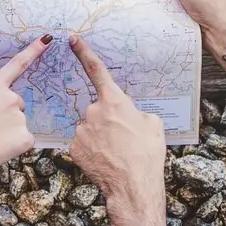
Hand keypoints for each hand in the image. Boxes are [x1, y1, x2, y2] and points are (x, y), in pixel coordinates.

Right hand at [0, 35, 53, 184]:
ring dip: (8, 132)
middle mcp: (10, 98)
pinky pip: (23, 141)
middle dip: (6, 115)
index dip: (33, 51)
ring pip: (19, 124)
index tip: (48, 39)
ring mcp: (20, 117)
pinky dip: (14, 147)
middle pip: (17, 104)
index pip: (17, 65)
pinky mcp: (26, 137)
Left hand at [67, 35, 166, 207]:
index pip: (96, 70)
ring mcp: (81, 129)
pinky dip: (92, 150)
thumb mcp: (153, 125)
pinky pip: (83, 143)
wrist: (133, 186)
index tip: (72, 39)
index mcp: (114, 101)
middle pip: (98, 109)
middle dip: (108, 121)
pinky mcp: (74, 147)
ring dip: (100, 137)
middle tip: (123, 140)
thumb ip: (136, 112)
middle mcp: (94, 111)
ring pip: (90, 128)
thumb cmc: (147, 154)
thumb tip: (128, 115)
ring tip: (116, 153)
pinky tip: (103, 160)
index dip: (84, 52)